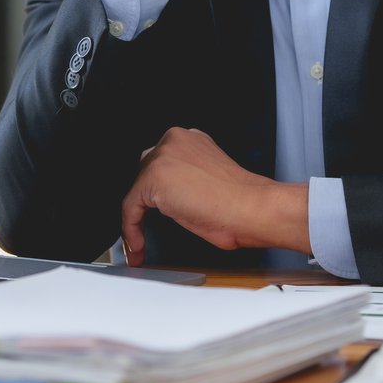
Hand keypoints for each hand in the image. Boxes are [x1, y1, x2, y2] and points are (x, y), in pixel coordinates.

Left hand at [119, 127, 309, 265]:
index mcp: (191, 139)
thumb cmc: (242, 202)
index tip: (159, 209)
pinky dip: (131, 229)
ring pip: (136, 189)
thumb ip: (188, 178)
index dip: (158, 190)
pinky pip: (130, 208)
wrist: (252, 208)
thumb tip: (174, 198)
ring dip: (138, 215)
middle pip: (145, 172)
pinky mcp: (153, 179)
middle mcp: (174, 140)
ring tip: (142, 239)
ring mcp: (162, 157)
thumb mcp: (210, 179)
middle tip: (148, 226)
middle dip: (147, 201)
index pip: (162, 162)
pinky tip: (138, 244)